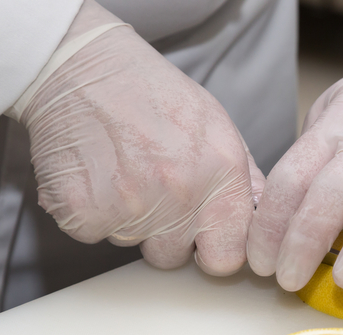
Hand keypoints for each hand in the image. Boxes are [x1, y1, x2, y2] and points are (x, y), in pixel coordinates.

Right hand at [14, 0, 263, 275]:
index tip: (202, 237)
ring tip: (122, 172)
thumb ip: (243, 178)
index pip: (227, 257)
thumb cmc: (152, 94)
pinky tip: (95, 175)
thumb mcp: (216, 126)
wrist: (80, 67)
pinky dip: (89, 212)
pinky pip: (92, 233)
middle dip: (165, 239)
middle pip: (173, 258)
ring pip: (131, 244)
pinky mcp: (83, 211)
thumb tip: (262, 217)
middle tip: (152, 195)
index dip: (213, 249)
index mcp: (221, 175)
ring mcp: (130, 206)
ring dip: (126, 220)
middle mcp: (181, 195)